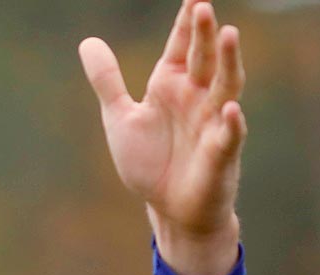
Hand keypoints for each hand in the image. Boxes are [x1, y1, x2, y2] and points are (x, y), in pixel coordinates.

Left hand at [81, 1, 246, 274]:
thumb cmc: (151, 162)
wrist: (169, 209)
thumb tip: (87, 41)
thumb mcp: (120, 118)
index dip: (185, 23)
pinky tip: (230, 109)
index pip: (180, 47)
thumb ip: (107, 81)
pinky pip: (229, 135)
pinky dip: (231, 123)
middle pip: (203, 59)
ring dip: (228, 62)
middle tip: (203, 6)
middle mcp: (196, 98)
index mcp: (171, 85)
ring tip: (228, 35)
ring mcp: (212, 123)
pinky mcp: (220, 154)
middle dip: (203, 34)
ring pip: (225, 86)